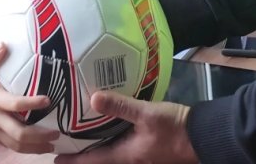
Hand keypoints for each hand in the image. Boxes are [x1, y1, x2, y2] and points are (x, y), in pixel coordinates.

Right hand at [0, 43, 58, 153]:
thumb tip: (5, 43)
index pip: (16, 104)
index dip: (33, 103)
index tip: (48, 100)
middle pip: (20, 133)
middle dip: (40, 135)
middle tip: (57, 132)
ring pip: (17, 145)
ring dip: (36, 147)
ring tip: (52, 144)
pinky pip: (10, 146)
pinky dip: (25, 149)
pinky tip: (37, 147)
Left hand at [54, 90, 195, 163]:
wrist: (201, 135)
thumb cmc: (173, 128)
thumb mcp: (146, 114)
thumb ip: (121, 106)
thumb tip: (93, 98)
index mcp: (124, 155)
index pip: (91, 161)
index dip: (72, 161)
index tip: (54, 159)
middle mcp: (128, 157)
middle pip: (98, 158)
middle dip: (80, 152)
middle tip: (62, 140)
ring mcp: (138, 152)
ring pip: (109, 150)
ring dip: (94, 143)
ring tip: (78, 130)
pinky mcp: (145, 143)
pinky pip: (120, 141)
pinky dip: (108, 134)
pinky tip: (107, 122)